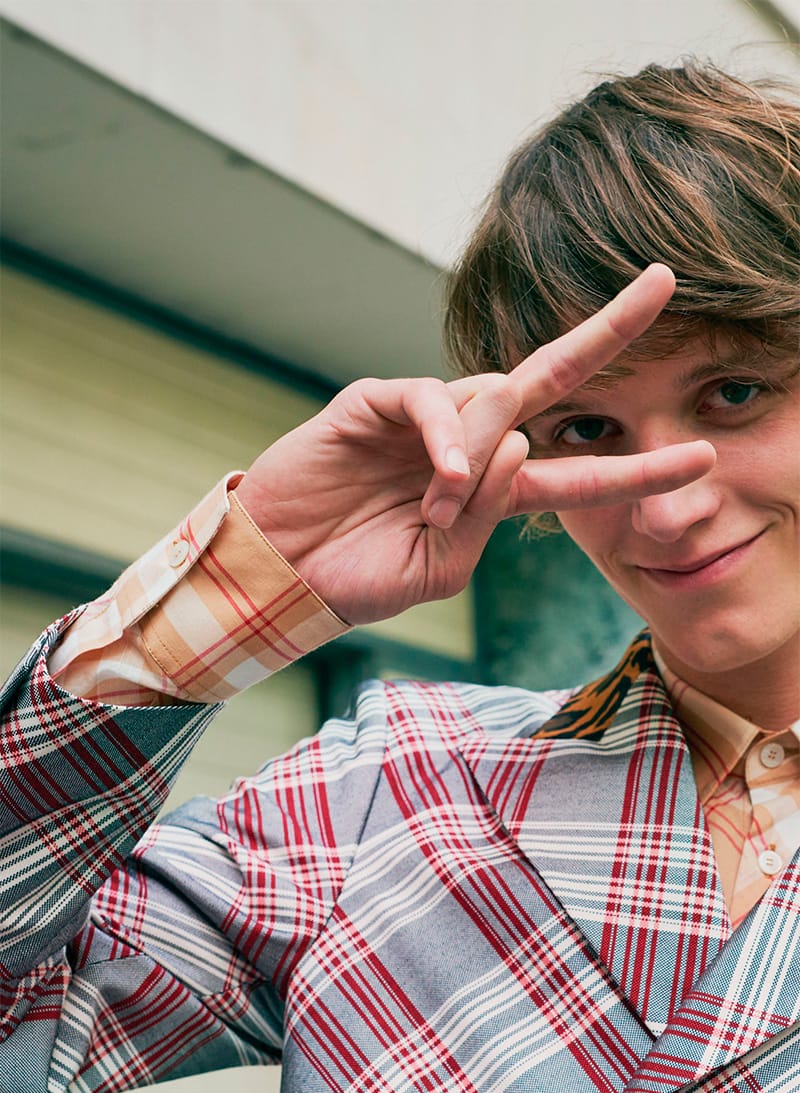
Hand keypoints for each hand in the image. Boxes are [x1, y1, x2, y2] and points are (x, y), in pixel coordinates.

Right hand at [235, 265, 714, 624]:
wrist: (280, 575)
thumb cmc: (358, 577)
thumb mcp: (441, 567)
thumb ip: (486, 512)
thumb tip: (518, 433)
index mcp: (491, 493)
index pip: (577, 473)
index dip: (637, 468)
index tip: (703, 457)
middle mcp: (469, 444)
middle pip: (550, 380)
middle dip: (609, 332)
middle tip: (664, 282)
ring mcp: (423, 419)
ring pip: (492, 399)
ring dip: (478, 455)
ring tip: (434, 508)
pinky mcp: (376, 401)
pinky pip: (432, 399)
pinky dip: (446, 435)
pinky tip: (439, 477)